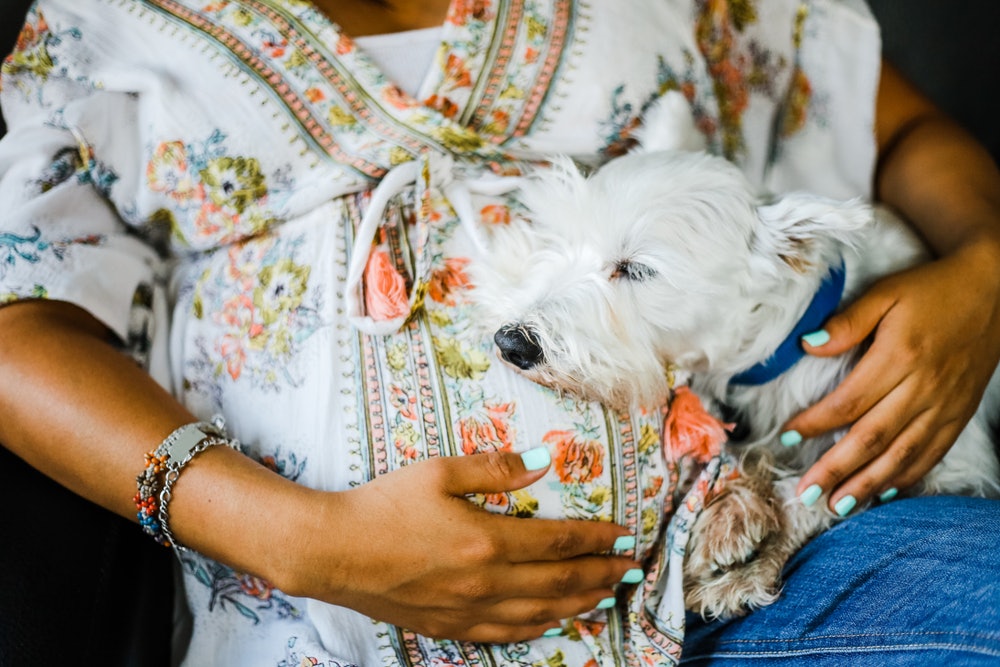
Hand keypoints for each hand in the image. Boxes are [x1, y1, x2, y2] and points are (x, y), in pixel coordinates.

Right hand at [280, 449, 636, 641]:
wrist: (332, 552)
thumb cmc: (382, 505)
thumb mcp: (438, 473)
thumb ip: (494, 468)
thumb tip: (542, 462)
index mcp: (487, 541)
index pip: (559, 542)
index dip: (597, 540)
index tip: (624, 536)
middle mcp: (485, 582)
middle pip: (559, 583)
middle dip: (602, 576)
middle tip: (631, 571)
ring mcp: (468, 609)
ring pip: (540, 615)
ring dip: (579, 606)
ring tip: (607, 597)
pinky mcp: (450, 625)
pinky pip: (506, 633)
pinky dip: (539, 629)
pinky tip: (553, 623)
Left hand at [782, 240, 999, 513]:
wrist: (994, 290)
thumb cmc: (931, 291)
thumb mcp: (885, 294)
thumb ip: (847, 322)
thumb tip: (807, 345)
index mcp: (900, 358)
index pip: (848, 402)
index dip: (814, 424)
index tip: (785, 438)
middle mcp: (923, 388)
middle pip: (872, 438)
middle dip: (836, 469)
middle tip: (806, 492)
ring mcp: (945, 406)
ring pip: (902, 455)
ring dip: (868, 484)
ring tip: (837, 505)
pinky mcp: (959, 414)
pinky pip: (932, 454)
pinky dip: (907, 476)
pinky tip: (883, 492)